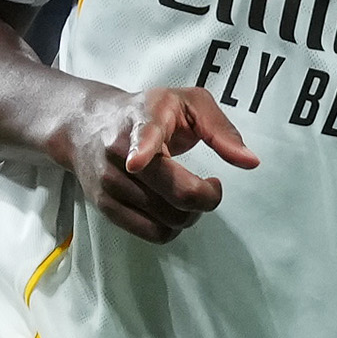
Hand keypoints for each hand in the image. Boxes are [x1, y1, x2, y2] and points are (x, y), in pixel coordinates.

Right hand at [62, 86, 259, 243]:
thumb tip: (250, 162)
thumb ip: (221, 129)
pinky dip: (173, 228)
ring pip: (168, 221)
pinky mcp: (104, 206)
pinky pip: (153, 234)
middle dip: (208, 197)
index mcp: (142, 119)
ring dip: (191, 214)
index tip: (137, 162)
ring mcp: (109, 183)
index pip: (142, 137)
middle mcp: (120, 153)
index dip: (142, 151)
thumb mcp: (188, 103)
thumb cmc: (149, 112)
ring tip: (188, 192)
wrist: (86, 124)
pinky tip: (172, 208)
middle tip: (211, 184)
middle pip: (176, 194)